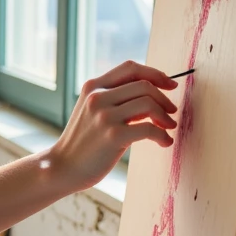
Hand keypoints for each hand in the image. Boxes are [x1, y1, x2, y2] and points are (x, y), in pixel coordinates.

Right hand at [47, 60, 178, 194]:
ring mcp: (105, 116)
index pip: (130, 68)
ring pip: (149, 104)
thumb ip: (116, 99)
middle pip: (144, 85)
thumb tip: (153, 94)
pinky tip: (164, 142)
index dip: (155, 73)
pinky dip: (163, 135)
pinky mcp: (114, 136)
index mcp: (92, 87)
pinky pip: (150, 128)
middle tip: (171, 112)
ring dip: (165, 116)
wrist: (63, 168)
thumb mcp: (93, 111)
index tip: (170, 84)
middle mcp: (97, 97)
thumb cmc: (83, 142)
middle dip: (164, 98)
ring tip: (168, 127)